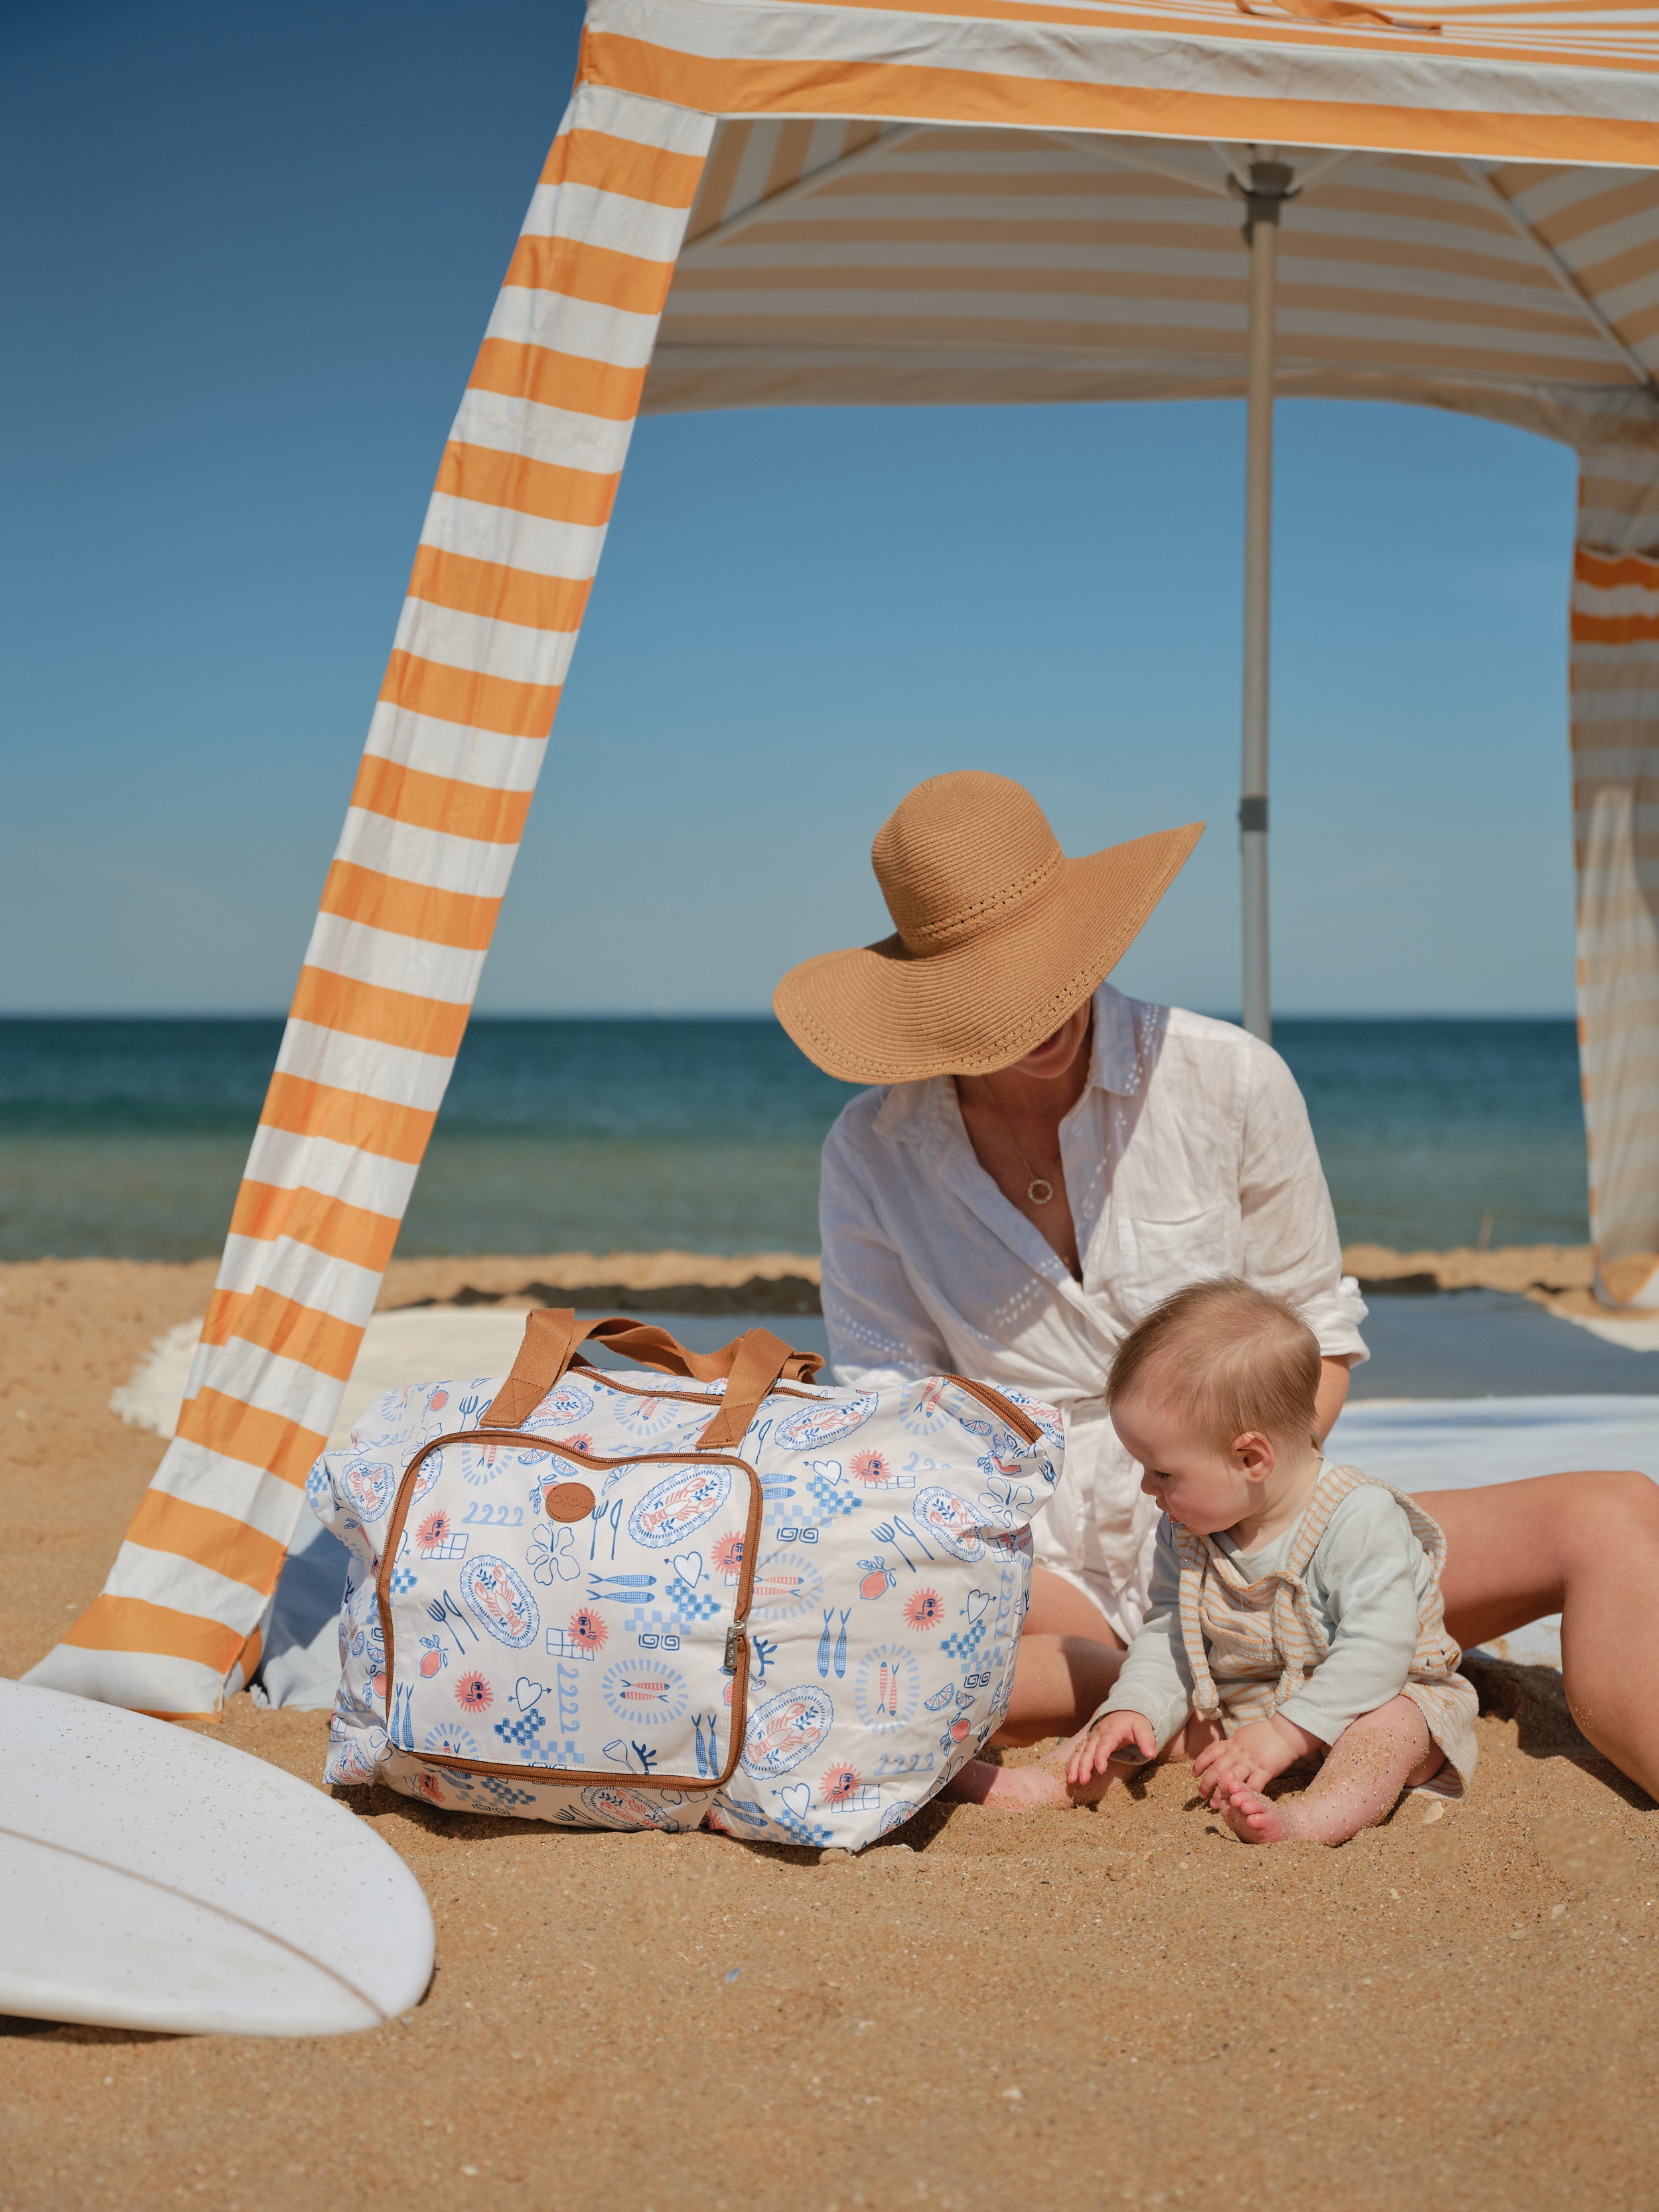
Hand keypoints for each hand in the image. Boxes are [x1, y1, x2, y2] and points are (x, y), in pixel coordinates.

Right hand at [1064, 1710, 1156, 1787]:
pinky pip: (1077, 1752)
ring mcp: (1091, 1738)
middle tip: (1082, 1781)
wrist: (1124, 1710)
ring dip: (1074, 1765)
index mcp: (1111, 1731)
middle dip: (1084, 1765)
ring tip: (1071, 1780)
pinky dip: (1072, 1762)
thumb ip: (1147, 1740)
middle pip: (1088, 1750)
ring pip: (1079, 1751)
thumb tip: (1151, 1754)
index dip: (1101, 1756)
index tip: (1100, 1770)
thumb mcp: (1143, 1728)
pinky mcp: (1088, 1742)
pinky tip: (1069, 1775)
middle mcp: (1098, 1734)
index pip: (1104, 1744)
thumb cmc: (1134, 1722)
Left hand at [1191, 1715, 1320, 1808]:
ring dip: (1221, 1795)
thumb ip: (1233, 1745)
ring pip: (1230, 1781)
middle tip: (1202, 1796)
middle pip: (1216, 1770)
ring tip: (1216, 1806)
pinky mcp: (1264, 1771)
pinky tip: (1241, 1804)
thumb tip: (1224, 1751)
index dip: (1199, 1764)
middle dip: (1206, 1784)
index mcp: (1231, 1744)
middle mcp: (1237, 1754)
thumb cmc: (1265, 1733)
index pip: (1209, 1753)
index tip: (1194, 1775)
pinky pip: (1252, 1787)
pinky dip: (1246, 1796)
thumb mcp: (1243, 1735)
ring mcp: (1250, 1763)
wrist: (1285, 1732)